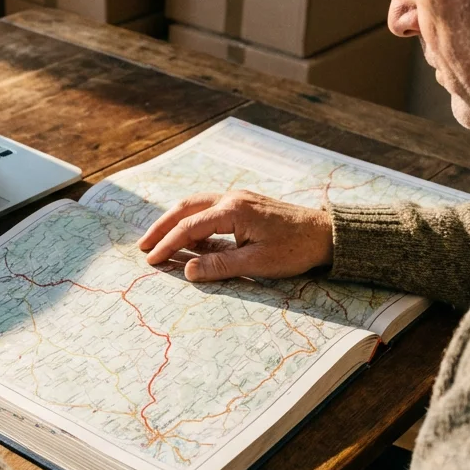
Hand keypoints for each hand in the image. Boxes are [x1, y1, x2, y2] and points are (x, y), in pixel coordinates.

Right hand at [138, 191, 332, 281]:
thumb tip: (187, 271)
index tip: (151, 260)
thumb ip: (220, 266)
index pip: (189, 227)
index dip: (168, 244)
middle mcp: (231, 198)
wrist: (325, 234)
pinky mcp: (244, 206)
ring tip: (158, 240)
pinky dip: (193, 223)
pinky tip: (189, 240)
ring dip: (175, 222)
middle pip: (185, 208)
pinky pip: (210, 210)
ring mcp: (238, 199)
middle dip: (162, 227)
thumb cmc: (295, 250)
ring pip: (196, 206)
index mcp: (232, 210)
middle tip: (143, 246)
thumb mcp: (257, 263)